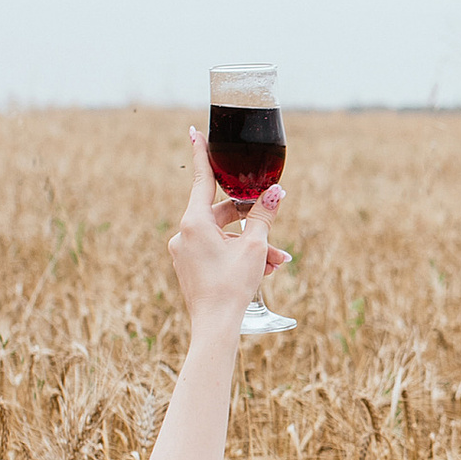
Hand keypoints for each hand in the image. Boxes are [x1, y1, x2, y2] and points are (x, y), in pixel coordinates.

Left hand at [167, 135, 284, 343]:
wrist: (214, 327)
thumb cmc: (232, 285)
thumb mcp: (254, 246)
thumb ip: (264, 215)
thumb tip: (277, 191)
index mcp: (194, 222)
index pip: (202, 179)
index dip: (202, 154)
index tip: (194, 132)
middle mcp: (183, 233)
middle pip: (222, 214)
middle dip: (252, 223)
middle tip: (275, 236)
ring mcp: (183, 252)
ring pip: (223, 236)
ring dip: (250, 244)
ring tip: (275, 261)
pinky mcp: (188, 267)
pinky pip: (215, 251)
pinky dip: (236, 254)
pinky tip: (260, 269)